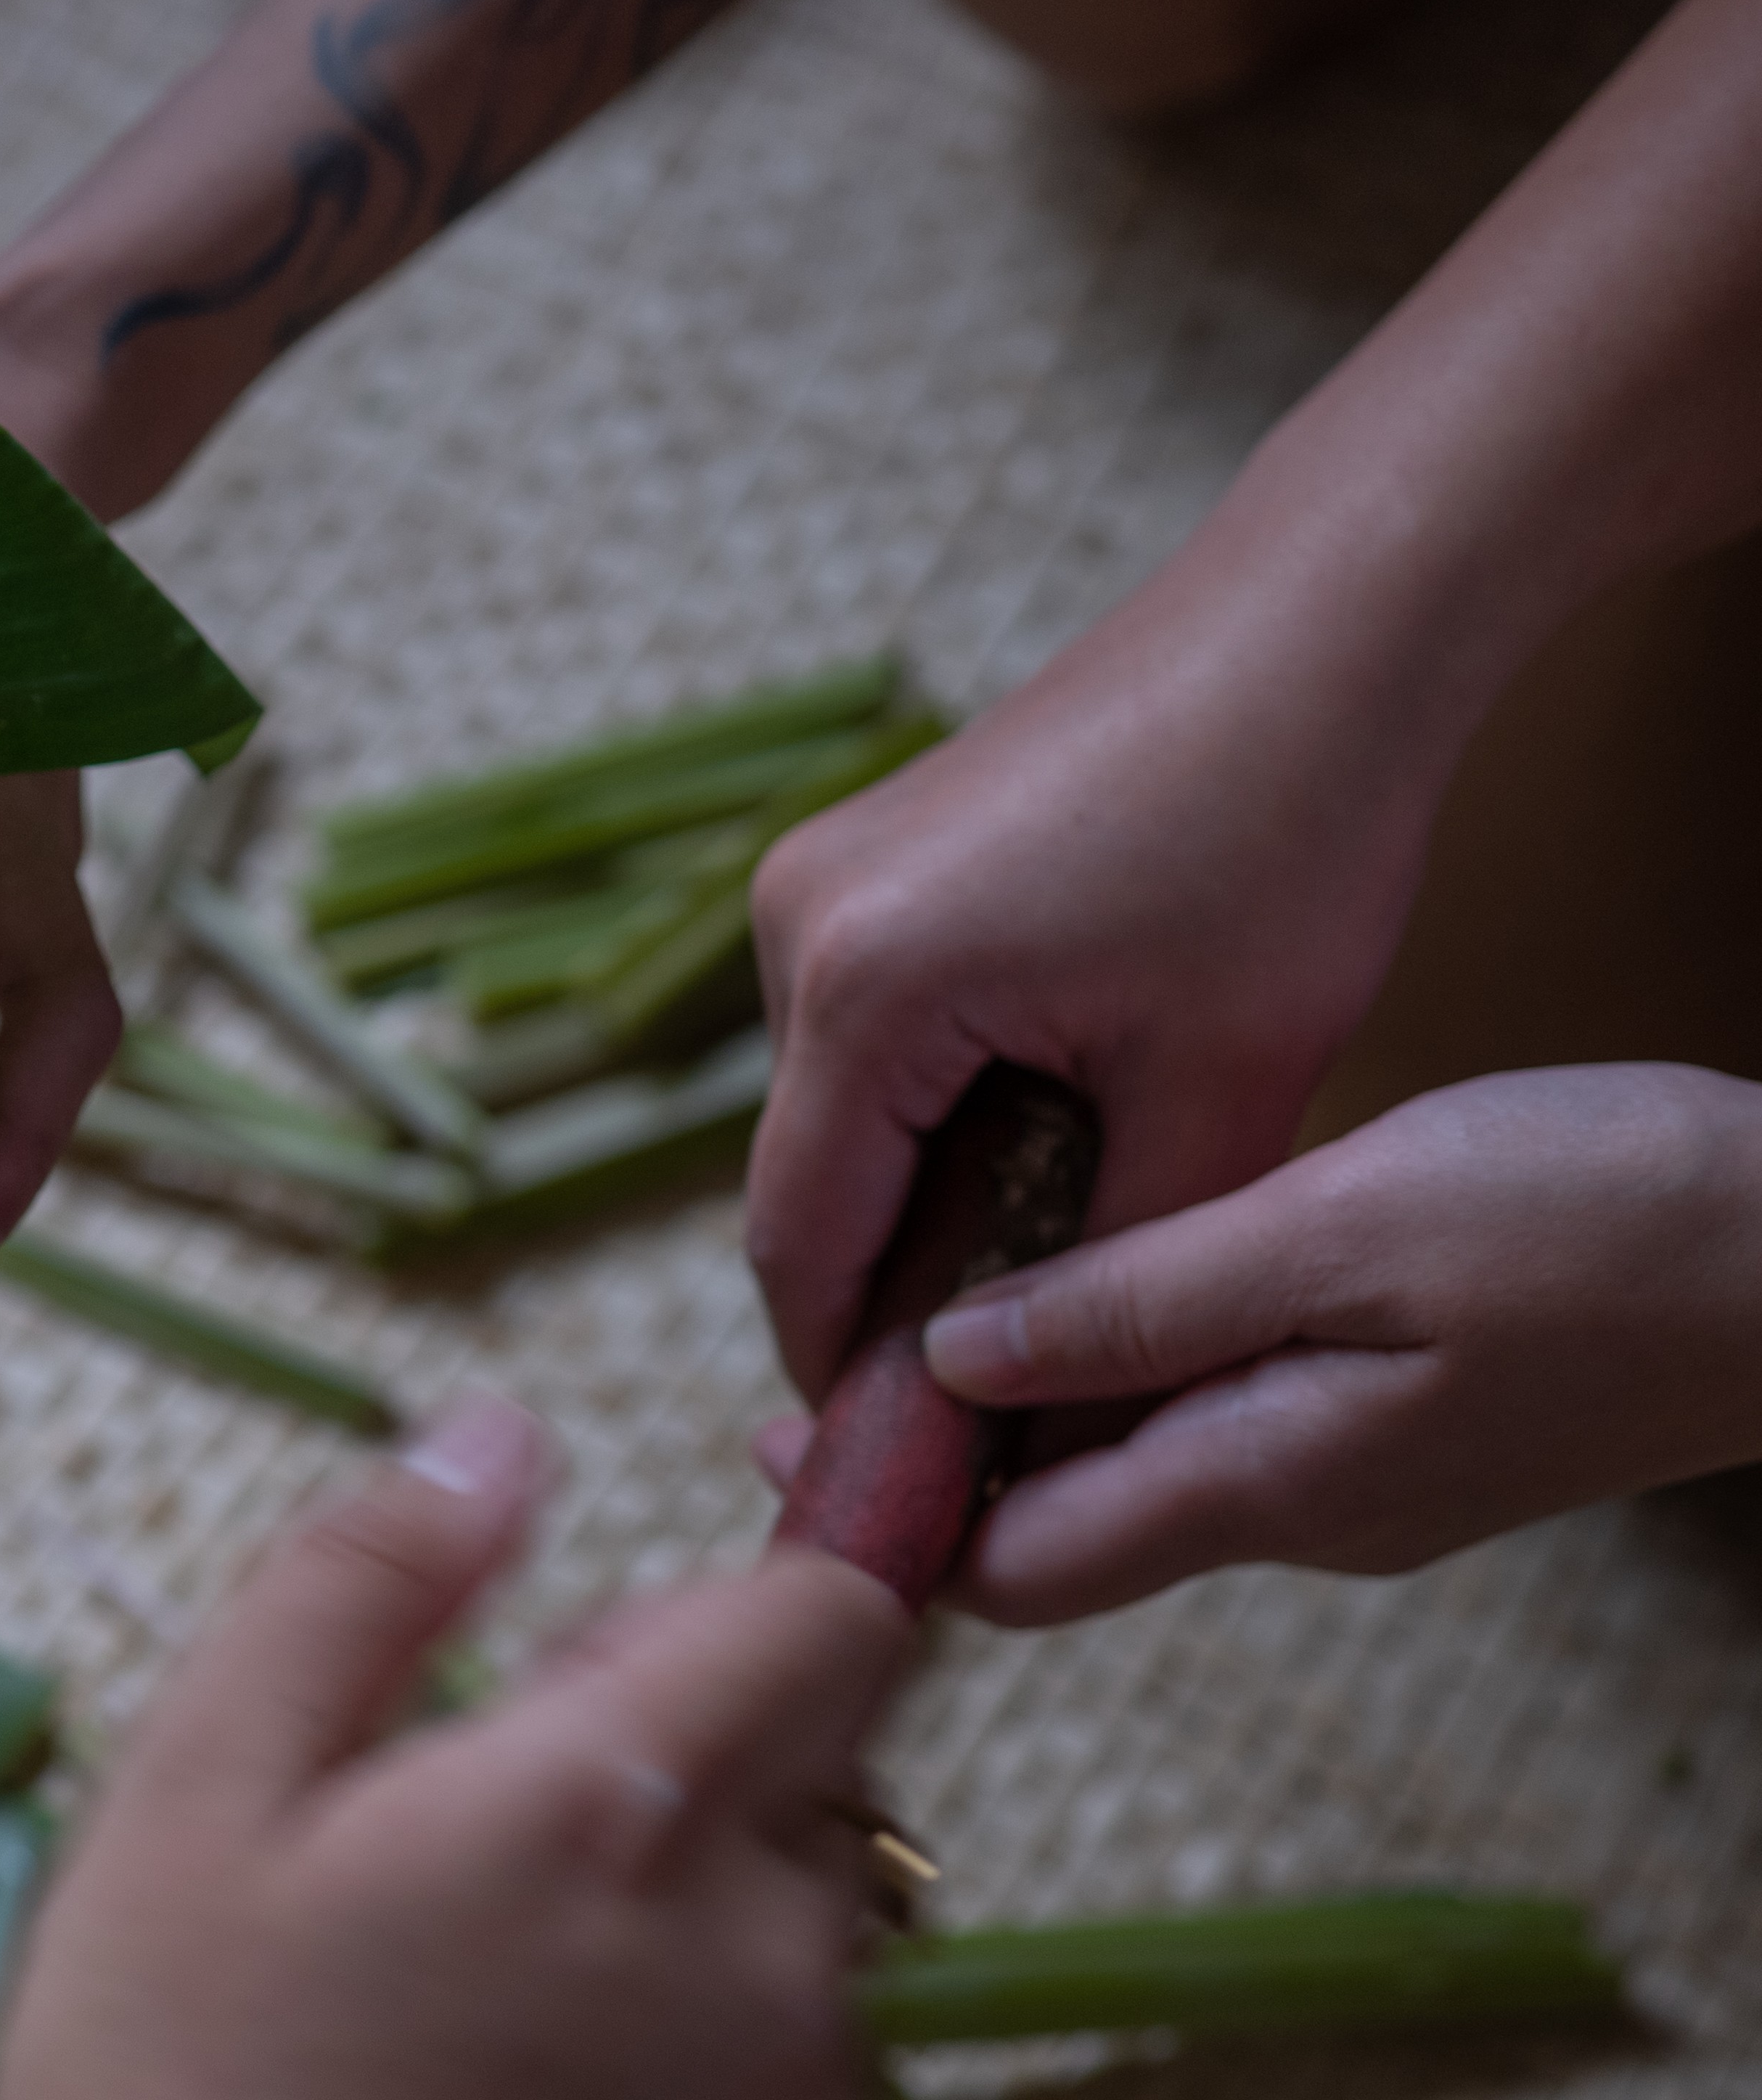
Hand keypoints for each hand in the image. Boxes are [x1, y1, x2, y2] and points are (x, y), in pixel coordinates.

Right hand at [0, 1400, 914, 2099]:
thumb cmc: (171, 2050)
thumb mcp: (203, 1779)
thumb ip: (368, 1580)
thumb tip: (505, 1430)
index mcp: (605, 1807)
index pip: (836, 1616)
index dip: (731, 1599)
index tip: (604, 1645)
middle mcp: (750, 1947)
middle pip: (829, 1745)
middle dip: (696, 1735)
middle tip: (495, 1814)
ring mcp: (781, 2079)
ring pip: (812, 1892)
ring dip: (702, 1878)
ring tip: (505, 1947)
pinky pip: (796, 2026)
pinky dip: (703, 2003)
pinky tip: (541, 2039)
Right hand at [744, 578, 1466, 1399]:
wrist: (1313, 628)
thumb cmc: (1285, 836)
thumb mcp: (1222, 1097)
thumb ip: (1122, 1274)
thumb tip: (1054, 1428)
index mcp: (864, 986)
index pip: (800, 1247)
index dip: (851, 1382)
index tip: (919, 1482)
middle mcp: (797, 923)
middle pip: (809, 1177)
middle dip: (901, 1290)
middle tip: (1018, 1385)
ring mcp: (818, 877)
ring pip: (842, 1109)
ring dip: (930, 1192)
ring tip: (1070, 1232)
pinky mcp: (863, 856)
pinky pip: (872, 1029)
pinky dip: (943, 1104)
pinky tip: (1057, 1120)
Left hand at [884, 1063, 1761, 1623]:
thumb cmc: (1598, 1217)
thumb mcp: (1340, 1228)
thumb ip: (1140, 1306)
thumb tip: (950, 1359)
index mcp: (1267, 1482)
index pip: (1015, 1569)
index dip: (883, 1515)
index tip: (773, 1428)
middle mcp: (1294, 1508)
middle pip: (1054, 1526)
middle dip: (926, 1458)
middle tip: (810, 1346)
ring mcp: (1347, 1471)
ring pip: (1126, 1464)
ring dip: (1012, 1401)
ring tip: (905, 1289)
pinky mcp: (1389, 1417)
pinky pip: (1206, 1416)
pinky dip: (1107, 1359)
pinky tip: (1065, 1269)